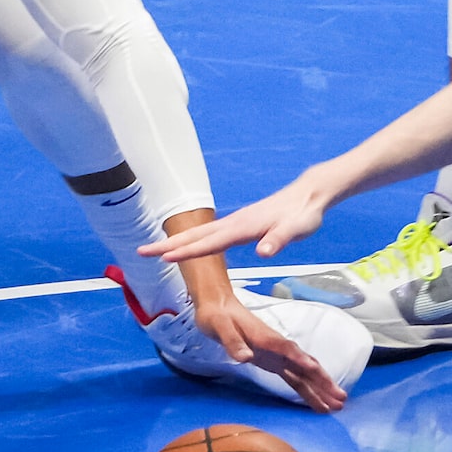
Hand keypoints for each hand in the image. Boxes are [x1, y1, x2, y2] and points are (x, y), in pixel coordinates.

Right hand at [143, 172, 332, 261]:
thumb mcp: (296, 229)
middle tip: (141, 251)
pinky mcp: (241, 224)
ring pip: (200, 233)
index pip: (210, 242)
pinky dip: (193, 239)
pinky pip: (210, 233)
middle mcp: (235, 223)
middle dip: (168, 244)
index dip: (187, 251)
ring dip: (177, 241)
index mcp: (243, 227)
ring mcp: (236, 222)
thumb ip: (279, 240)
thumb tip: (263, 253)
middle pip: (196, 235)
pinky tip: (188, 245)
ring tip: (155, 250)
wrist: (309, 195)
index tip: (164, 257)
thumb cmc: (303, 214)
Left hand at [196, 294, 347, 412]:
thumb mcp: (220, 327)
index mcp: (267, 338)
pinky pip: (295, 378)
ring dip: (320, 389)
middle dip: (323, 381)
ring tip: (337, 405)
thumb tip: (246, 357)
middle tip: (340, 398)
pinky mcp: (274, 363)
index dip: (301, 360)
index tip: (315, 370)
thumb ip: (233, 342)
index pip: (288, 349)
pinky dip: (307, 390)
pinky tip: (317, 402)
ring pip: (304, 374)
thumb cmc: (218, 316)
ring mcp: (279, 356)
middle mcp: (278, 347)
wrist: (218, 307)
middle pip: (305, 365)